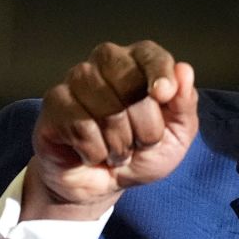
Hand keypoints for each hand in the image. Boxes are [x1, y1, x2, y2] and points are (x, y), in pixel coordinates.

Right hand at [23, 40, 198, 220]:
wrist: (103, 184)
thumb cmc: (142, 154)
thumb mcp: (176, 136)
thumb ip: (184, 105)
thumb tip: (184, 70)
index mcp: (138, 63)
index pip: (150, 54)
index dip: (159, 73)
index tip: (164, 94)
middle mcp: (105, 64)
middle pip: (130, 83)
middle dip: (145, 125)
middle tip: (141, 141)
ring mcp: (76, 81)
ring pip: (108, 110)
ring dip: (120, 143)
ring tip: (117, 150)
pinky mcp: (53, 104)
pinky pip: (82, 128)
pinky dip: (95, 152)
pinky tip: (92, 153)